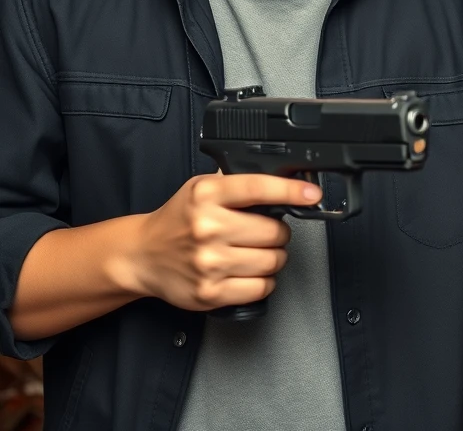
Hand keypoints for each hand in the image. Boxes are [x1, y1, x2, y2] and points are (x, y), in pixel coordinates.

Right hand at [121, 173, 321, 310]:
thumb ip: (238, 180)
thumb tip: (283, 176)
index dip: (292, 191)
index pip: (259, 188)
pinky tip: (251, 272)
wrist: (142, 255)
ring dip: (274, 257)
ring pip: (272, 261)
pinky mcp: (209, 293)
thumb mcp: (203, 187)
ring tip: (258, 251)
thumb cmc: (178, 219)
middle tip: (267, 231)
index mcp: (207, 195)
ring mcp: (208, 263)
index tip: (313, 194)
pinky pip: (260, 288)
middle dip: (279, 232)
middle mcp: (207, 228)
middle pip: (274, 231)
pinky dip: (264, 281)